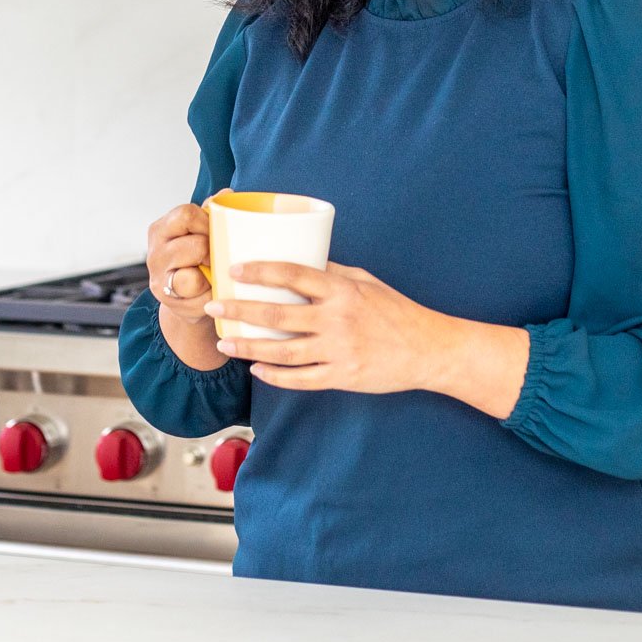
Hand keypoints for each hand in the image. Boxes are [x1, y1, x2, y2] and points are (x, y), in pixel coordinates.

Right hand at [145, 201, 213, 326]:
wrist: (187, 295)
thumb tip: (226, 193)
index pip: (186, 214)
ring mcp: (159, 280)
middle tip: (216, 256)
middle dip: (213, 252)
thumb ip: (209, 213)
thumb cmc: (194, 258)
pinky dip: (210, 294)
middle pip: (196, 245)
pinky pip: (198, 297)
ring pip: (193, 277)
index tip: (216, 231)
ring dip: (210, 275)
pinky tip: (210, 290)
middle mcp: (155, 254)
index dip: (208, 222)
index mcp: (161, 230)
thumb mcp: (198, 231)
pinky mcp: (169, 301)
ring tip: (212, 273)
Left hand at [202, 261, 442, 392]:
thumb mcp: (366, 282)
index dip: (261, 271)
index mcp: (342, 290)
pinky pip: (300, 379)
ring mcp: (338, 351)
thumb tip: (299, 261)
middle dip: (240, 310)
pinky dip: (275, 376)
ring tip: (225, 342)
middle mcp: (336, 319)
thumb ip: (332, 274)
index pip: (294, 274)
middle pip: (277, 314)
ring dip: (249, 347)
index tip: (235, 270)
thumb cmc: (396, 311)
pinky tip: (257, 370)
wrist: (428, 349)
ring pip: (282, 351)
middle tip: (213, 306)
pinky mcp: (342, 377)